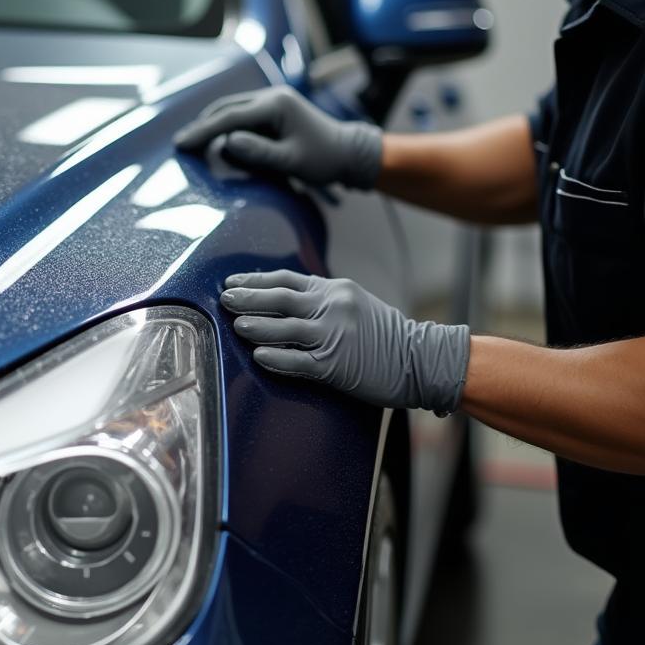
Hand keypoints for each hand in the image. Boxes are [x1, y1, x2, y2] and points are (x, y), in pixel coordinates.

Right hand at [174, 86, 382, 189]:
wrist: (349, 152)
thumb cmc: (324, 159)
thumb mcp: (291, 161)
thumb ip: (258, 152)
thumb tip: (227, 143)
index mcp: (276, 105)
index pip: (230, 117)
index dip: (203, 131)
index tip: (182, 144)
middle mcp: (272, 97)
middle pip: (226, 108)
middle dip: (202, 126)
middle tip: (180, 144)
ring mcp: (273, 101)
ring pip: (232, 110)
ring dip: (212, 125)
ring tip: (192, 142)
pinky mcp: (274, 110)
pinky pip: (243, 116)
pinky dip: (226, 127)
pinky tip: (214, 139)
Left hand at [220, 269, 469, 414]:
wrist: (420, 359)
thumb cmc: (384, 334)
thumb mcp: (353, 303)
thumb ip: (320, 298)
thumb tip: (280, 296)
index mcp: (333, 289)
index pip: (285, 278)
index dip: (254, 280)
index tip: (231, 282)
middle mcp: (332, 307)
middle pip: (279, 298)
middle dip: (247, 298)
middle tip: (224, 299)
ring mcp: (334, 336)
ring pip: (285, 328)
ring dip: (256, 326)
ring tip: (235, 325)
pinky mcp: (336, 365)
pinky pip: (298, 361)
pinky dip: (276, 358)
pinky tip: (258, 356)